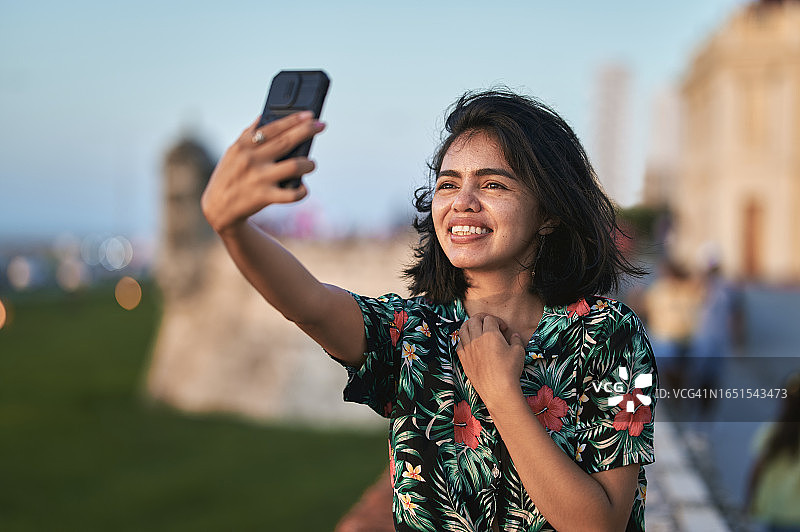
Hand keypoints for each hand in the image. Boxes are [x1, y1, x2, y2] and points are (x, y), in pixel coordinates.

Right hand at [201, 111, 324, 234]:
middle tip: (321, 126)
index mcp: (244, 146)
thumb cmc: (229, 176)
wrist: (218, 209)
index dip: (293, 119)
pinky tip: (303, 188)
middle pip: (286, 141)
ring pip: (295, 166)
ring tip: (310, 164)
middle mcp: (252, 160)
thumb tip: (262, 116)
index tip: (309, 114)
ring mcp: (259, 179)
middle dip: (307, 131)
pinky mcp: (265, 197)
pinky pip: (292, 194)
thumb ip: (247, 135)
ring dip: (309, 164)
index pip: (273, 128)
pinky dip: (302, 191)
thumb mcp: (232, 153)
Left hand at [456, 313, 525, 408]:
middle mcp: (476, 339)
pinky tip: (469, 342)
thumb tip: (514, 335)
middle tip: (488, 322)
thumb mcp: (519, 352)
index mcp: (490, 334)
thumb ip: (516, 340)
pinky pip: (459, 343)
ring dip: (469, 325)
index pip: (490, 319)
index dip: (498, 321)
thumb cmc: (509, 371)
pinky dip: (463, 339)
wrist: (498, 390)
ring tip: (475, 328)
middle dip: (481, 318)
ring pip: (463, 329)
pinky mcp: (463, 359)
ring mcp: (468, 349)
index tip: (503, 329)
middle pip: (474, 320)